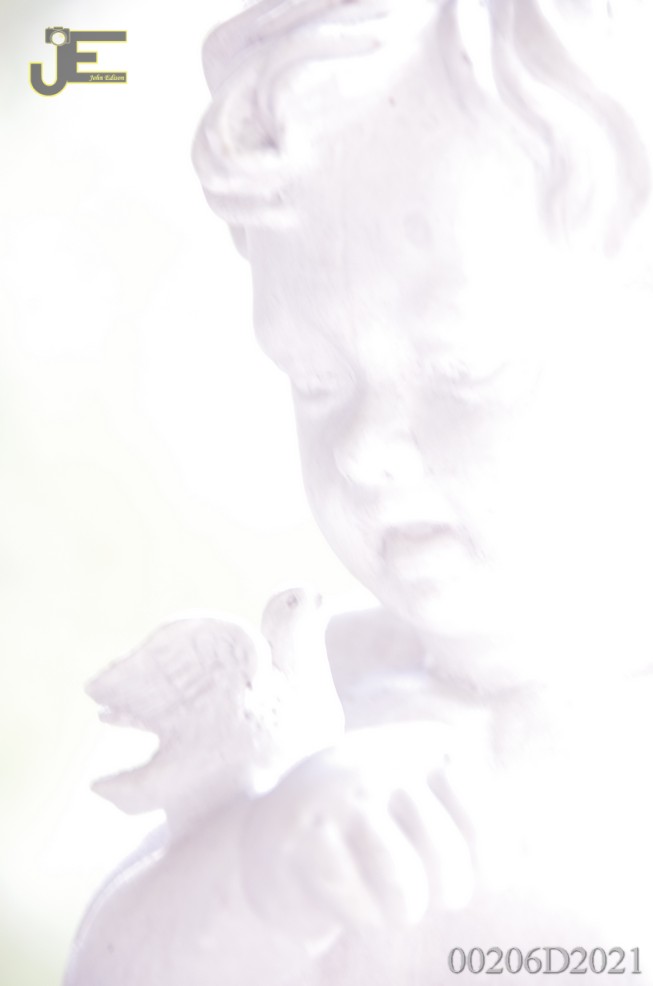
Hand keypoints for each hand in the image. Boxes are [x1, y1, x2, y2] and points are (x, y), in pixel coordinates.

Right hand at [240, 722, 474, 939]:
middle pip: (449, 861)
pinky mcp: (307, 832)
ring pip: (405, 885)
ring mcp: (344, 791)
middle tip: (418, 892)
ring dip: (401, 911)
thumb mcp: (434, 804)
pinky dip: (361, 918)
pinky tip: (343, 898)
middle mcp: (389, 757)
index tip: (454, 872)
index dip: (481, 873)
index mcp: (433, 746)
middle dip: (442, 894)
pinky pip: (360, 905)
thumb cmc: (374, 827)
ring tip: (391, 904)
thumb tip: (527, 853)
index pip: (488, 832)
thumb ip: (483, 824)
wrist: (274, 827)